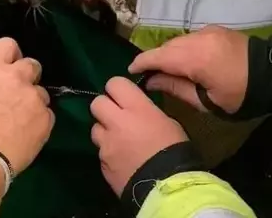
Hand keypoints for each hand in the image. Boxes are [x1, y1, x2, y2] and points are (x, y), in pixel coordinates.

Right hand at [0, 38, 53, 173]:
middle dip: (28, 77)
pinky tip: (27, 135)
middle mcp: (17, 77)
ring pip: (41, 93)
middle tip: (18, 95)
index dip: (11, 55)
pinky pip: (47, 115)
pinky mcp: (46, 118)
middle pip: (33, 65)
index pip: (8, 44)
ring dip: (33, 103)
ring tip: (21, 122)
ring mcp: (34, 97)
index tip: (9, 67)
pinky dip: (39, 122)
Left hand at [90, 77, 189, 196]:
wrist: (168, 187)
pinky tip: (122, 160)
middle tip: (118, 117)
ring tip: (119, 141)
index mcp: (136, 108)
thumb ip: (147, 113)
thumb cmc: (175, 150)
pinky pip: (101, 152)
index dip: (118, 89)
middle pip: (97, 103)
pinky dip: (109, 153)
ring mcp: (106, 144)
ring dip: (105, 132)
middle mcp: (116, 122)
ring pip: (95, 129)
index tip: (125, 97)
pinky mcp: (102, 164)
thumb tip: (138, 113)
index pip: (114, 83)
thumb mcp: (167, 122)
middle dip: (105, 108)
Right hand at [128, 25, 249, 113]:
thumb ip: (176, 88)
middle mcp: (198, 38)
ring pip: (178, 41)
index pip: (158, 56)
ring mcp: (208, 31)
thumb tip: (152, 82)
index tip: (130, 72)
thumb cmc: (242, 95)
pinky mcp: (216, 30)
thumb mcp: (207, 101)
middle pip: (167, 47)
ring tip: (167, 71)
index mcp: (195, 57)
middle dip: (155, 59)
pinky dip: (183, 48)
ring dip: (169, 54)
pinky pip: (191, 38)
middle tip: (149, 77)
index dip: (141, 63)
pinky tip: (186, 62)